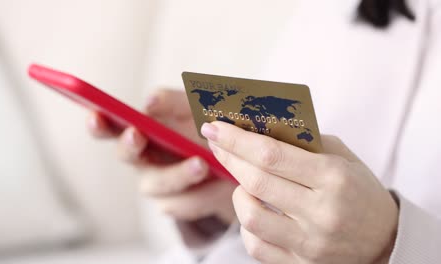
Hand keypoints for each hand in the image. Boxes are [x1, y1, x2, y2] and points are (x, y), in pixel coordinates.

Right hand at [87, 89, 235, 223]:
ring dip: (178, 174)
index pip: (109, 128)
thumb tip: (149, 101)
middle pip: (126, 156)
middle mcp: (142, 159)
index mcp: (140, 131)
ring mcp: (157, 184)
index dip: (98, 124)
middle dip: (129, 146)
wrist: (233, 159)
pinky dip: (203, 193)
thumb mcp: (194, 108)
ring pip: (158, 184)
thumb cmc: (204, 126)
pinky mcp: (177, 204)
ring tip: (201, 164)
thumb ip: (172, 102)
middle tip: (137, 135)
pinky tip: (218, 183)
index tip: (94, 115)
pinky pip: (183, 203)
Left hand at [201, 121, 397, 263]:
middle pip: (256, 181)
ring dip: (237, 192)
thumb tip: (255, 129)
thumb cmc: (359, 190)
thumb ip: (302, 143)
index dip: (237, 139)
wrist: (386, 240)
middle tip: (216, 142)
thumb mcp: (342, 158)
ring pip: (251, 216)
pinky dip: (247, 224)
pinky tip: (254, 209)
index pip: (271, 155)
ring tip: (243, 180)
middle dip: (228, 157)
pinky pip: (256, 245)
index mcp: (334, 178)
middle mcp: (321, 213)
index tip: (214, 127)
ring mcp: (310, 243)